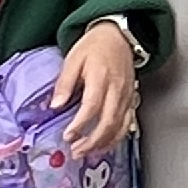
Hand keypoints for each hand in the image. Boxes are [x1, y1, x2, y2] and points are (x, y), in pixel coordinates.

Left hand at [53, 20, 140, 159]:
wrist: (118, 36)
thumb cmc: (95, 46)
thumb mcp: (73, 59)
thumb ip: (64, 83)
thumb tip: (55, 105)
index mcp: (101, 77)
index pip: (92, 107)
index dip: (80, 124)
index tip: (68, 135)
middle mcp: (117, 89)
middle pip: (108, 122)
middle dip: (92, 141)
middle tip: (77, 150)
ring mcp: (127, 96)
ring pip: (120, 126)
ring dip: (104, 143)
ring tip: (88, 151)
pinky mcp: (131, 99)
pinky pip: (128, 123)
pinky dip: (117, 137)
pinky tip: (106, 144)